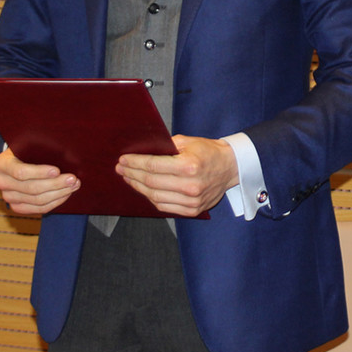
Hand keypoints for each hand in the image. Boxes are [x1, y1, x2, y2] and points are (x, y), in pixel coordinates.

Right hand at [0, 146, 77, 215]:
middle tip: (72, 179)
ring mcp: (8, 197)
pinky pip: (39, 208)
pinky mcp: (17, 207)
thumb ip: (40, 146)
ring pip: (37, 200)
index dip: (40, 173)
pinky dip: (55, 202)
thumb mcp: (29, 143)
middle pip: (31, 188)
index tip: (57, 170)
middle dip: (55, 184)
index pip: (20, 172)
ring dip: (59, 193)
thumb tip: (64, 151)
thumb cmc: (27, 149)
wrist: (18, 161)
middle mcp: (1, 182)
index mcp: (1, 164)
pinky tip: (66, 194)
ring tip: (73, 185)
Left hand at [116, 135, 238, 216]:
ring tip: (129, 178)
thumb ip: (165, 147)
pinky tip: (144, 190)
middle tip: (121, 169)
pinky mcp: (193, 210)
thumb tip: (141, 152)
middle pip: (151, 182)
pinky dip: (151, 198)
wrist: (230, 168)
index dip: (135, 163)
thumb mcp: (188, 142)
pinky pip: (164, 206)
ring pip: (155, 197)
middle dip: (132, 174)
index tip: (123, 160)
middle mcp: (190, 185)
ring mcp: (192, 200)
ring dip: (138, 187)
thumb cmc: (208, 152)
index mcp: (189, 166)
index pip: (153, 166)